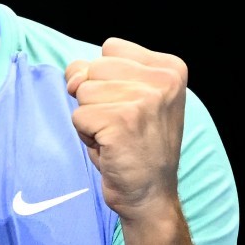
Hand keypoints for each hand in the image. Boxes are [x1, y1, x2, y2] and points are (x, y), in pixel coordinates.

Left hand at [65, 37, 187, 220]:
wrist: (151, 196)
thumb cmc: (136, 145)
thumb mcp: (127, 96)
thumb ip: (98, 72)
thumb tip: (73, 77)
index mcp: (170, 68)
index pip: (110, 48)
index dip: (106, 78)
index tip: (129, 106)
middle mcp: (163, 80)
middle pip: (94, 67)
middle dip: (96, 98)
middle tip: (121, 125)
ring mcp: (145, 100)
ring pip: (83, 91)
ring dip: (91, 118)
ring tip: (116, 136)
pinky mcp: (123, 121)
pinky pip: (78, 116)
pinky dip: (86, 135)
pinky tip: (110, 148)